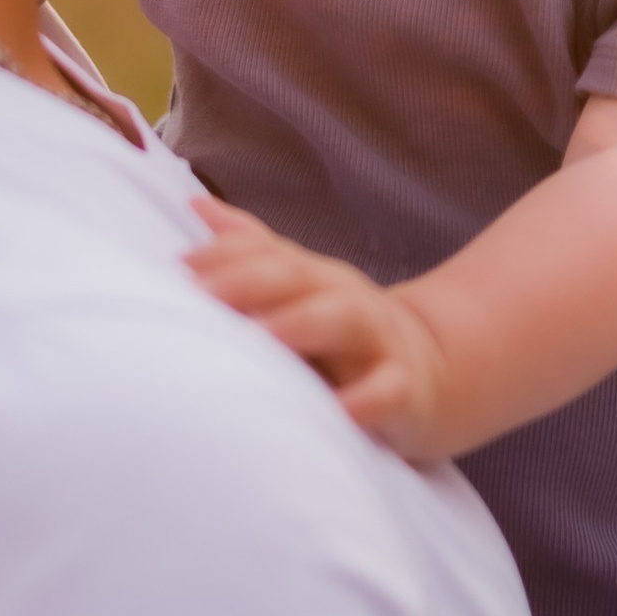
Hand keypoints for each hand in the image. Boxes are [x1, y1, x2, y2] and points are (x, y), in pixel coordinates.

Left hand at [187, 200, 454, 464]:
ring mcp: (377, 340)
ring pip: (345, 319)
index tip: (180, 266)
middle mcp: (345, 297)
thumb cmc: (345, 331)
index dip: (225, 255)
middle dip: (250, 281)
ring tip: (263, 336)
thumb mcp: (304, 287)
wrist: (436, 371)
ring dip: (302, 324)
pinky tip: (341, 410)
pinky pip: (388, 390)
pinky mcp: (405, 389)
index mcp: (314, 277)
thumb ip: (251, 251)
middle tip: (202, 295)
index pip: (268, 253)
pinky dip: (367, 400)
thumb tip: (195, 205)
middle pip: (299, 277)